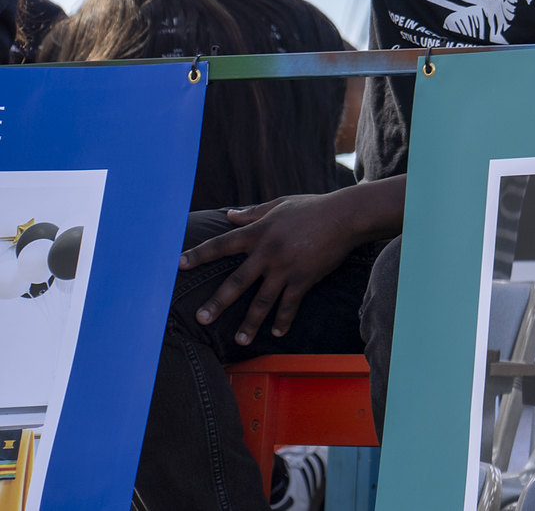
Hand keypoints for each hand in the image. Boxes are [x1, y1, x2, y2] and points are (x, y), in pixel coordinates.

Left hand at [183, 194, 363, 344]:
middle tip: (201, 319)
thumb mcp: (280, 205)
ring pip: (262, 301)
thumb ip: (252, 213)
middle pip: (237, 282)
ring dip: (250, 323)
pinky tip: (276, 332)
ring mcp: (286, 268)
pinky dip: (283, 320)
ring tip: (239, 340)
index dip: (199, 254)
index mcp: (258, 232)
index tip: (178, 264)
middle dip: (217, 302)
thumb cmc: (312, 207)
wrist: (345, 216)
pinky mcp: (304, 279)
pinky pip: (290, 304)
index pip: (222, 244)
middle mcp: (267, 253)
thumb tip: (229, 215)